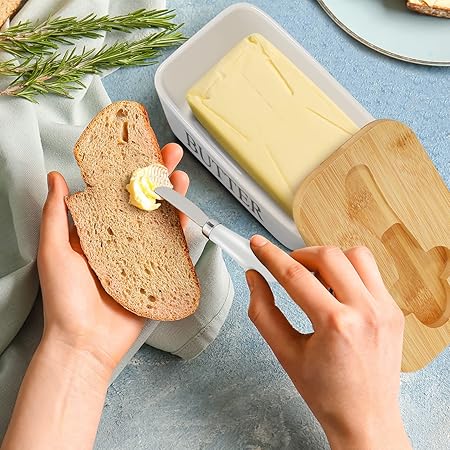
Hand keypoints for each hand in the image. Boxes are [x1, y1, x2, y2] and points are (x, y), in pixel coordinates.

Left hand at [37, 143, 188, 377]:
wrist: (84, 343)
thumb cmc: (64, 300)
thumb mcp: (54, 251)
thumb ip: (56, 215)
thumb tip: (55, 179)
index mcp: (95, 231)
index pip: (114, 192)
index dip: (128, 169)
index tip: (137, 150)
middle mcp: (120, 239)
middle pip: (142, 200)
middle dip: (157, 176)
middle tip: (169, 155)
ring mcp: (140, 255)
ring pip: (161, 219)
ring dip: (172, 197)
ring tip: (181, 177)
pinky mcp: (157, 271)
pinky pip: (172, 247)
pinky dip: (181, 228)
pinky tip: (187, 211)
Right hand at [246, 237, 410, 449]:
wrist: (365, 418)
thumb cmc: (326, 393)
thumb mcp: (285, 353)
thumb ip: (263, 312)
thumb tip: (254, 279)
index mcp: (336, 325)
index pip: (295, 276)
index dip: (271, 256)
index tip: (258, 245)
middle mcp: (366, 311)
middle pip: (328, 256)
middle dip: (300, 254)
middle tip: (287, 266)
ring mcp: (385, 309)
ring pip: (355, 255)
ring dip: (329, 259)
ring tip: (315, 277)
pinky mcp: (393, 310)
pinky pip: (371, 272)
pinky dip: (349, 271)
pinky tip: (336, 288)